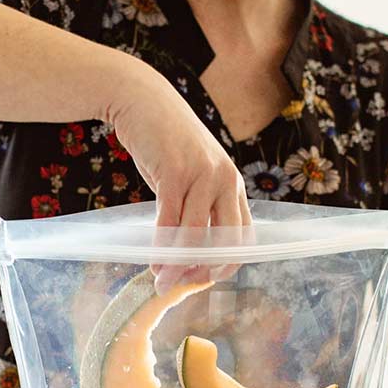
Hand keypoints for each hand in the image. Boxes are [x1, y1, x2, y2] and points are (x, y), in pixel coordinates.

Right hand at [109, 64, 250, 290]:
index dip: (227, 262)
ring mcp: (203, 175)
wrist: (143, 101)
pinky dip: (161, 246)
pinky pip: (170, 220)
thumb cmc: (164, 143)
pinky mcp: (176, 172)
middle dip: (207, 269)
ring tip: (162, 281)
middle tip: (185, 286)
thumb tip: (189, 251)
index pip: (244, 234)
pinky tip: (153, 261)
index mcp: (233, 183)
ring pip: (195, 234)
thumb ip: (197, 206)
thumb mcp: (191, 175)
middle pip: (226, 239)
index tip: (205, 278)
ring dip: (179, 264)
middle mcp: (226, 179)